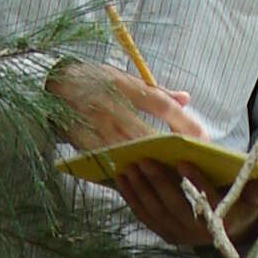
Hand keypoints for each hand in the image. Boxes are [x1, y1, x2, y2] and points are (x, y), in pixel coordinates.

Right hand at [46, 56, 257, 249]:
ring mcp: (97, 128)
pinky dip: (129, 171)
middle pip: (149, 134)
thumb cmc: (96, 81)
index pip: (161, 105)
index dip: (183, 122)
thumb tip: (186, 99)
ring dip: (153, 164)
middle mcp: (112, 107)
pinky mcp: (85, 144)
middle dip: (172, 150)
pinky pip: (111, 162)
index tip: (202, 137)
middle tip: (193, 162)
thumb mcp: (126, 77)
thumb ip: (157, 91)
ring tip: (175, 175)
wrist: (54, 85)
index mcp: (125, 86)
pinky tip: (144, 180)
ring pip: (131, 151)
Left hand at [115, 157, 257, 251]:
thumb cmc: (238, 206)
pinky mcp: (164, 233)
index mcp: (220, 221)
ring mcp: (178, 234)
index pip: (207, 200)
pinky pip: (145, 216)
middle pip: (173, 204)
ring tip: (129, 166)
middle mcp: (197, 232)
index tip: (182, 161)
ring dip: (140, 188)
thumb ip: (257, 189)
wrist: (228, 232)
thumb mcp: (252, 198)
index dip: (195, 181)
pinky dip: (132, 198)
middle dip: (157, 181)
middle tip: (144, 159)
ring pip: (155, 210)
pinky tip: (122, 180)